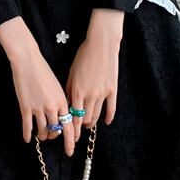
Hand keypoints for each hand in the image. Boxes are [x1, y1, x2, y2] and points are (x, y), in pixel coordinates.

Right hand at [9, 46, 75, 158]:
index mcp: (62, 102)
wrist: (28, 62)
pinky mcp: (25, 107)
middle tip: (52, 137)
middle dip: (54, 136)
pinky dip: (28, 134)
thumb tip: (62, 116)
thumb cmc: (43, 71)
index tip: (70, 151)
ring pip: (42, 131)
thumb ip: (61, 102)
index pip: (69, 127)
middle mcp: (52, 107)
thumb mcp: (58, 87)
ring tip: (41, 136)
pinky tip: (28, 139)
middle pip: (56, 131)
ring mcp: (38, 108)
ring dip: (43, 135)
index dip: (70, 142)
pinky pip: (27, 126)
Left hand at [65, 31, 120, 145]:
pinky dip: (108, 117)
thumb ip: (69, 89)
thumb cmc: (83, 56)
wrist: (101, 45)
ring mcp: (102, 93)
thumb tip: (67, 103)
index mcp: (77, 91)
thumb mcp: (72, 72)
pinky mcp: (113, 90)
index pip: (73, 116)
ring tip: (89, 124)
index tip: (70, 135)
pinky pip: (111, 108)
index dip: (72, 128)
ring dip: (92, 122)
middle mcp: (90, 95)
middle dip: (81, 127)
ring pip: (97, 115)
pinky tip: (106, 121)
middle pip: (85, 118)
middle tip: (78, 130)